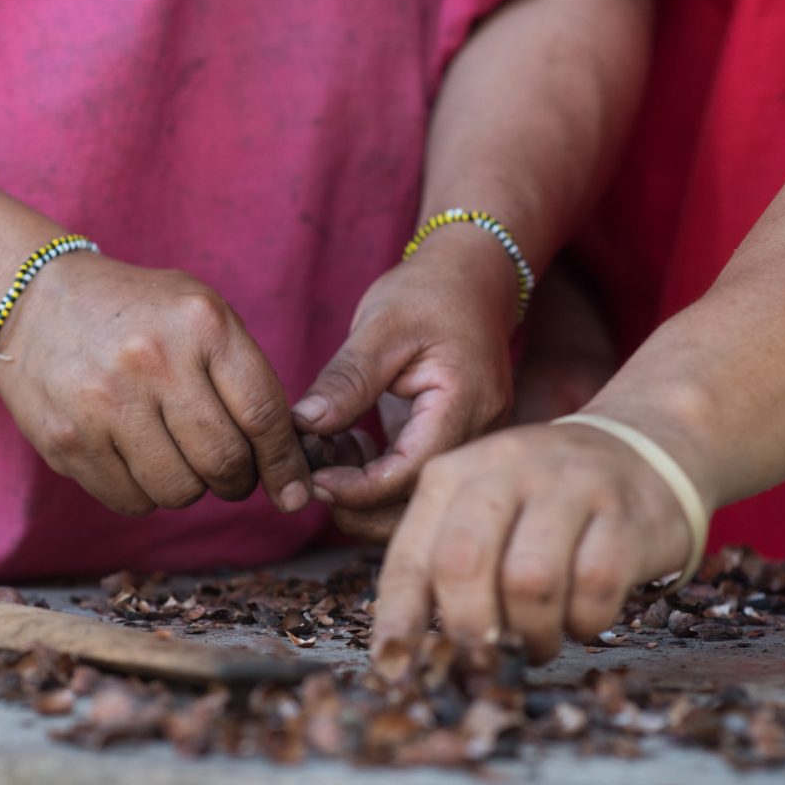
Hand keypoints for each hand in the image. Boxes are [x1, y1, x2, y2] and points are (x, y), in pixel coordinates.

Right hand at [0, 254, 310, 515]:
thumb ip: (245, 377)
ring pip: (179, 491)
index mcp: (200, 323)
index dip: (284, 463)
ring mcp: (105, 403)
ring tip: (176, 458)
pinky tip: (135, 458)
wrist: (33, 303)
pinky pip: (131, 500)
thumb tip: (290, 463)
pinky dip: (144, 493)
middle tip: (230, 474)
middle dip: (237, 481)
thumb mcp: (198, 314)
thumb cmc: (137, 315)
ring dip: (189, 488)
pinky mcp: (68, 440)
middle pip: (223, 462)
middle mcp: (154, 360)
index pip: (263, 414)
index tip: (295, 489)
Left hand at [291, 228, 518, 539]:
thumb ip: (347, 379)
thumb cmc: (430, 292)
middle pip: (420, 503)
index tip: (314, 479)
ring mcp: (471, 443)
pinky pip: (416, 480)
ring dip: (367, 495)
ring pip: (417, 501)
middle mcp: (480, 434)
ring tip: (329, 454)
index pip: (413, 473)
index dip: (359, 489)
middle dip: (360, 505)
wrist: (473, 278)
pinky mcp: (453, 443)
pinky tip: (351, 445)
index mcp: (467, 404)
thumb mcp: (382, 326)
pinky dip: (377, 477)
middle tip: (312, 478)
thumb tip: (304, 425)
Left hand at [372, 422, 694, 663]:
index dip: (399, 621)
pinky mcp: (626, 515)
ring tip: (537, 641)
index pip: (411, 557)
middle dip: (469, 631)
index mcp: (455, 474)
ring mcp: (571, 487)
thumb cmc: (545, 503)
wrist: (645, 453)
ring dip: (530, 634)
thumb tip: (406, 651)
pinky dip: (584, 622)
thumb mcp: (482, 513)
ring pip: (529, 582)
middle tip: (484, 659)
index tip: (398, 668)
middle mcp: (508, 470)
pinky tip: (581, 618)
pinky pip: (594, 588)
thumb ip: (442, 566)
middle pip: (463, 564)